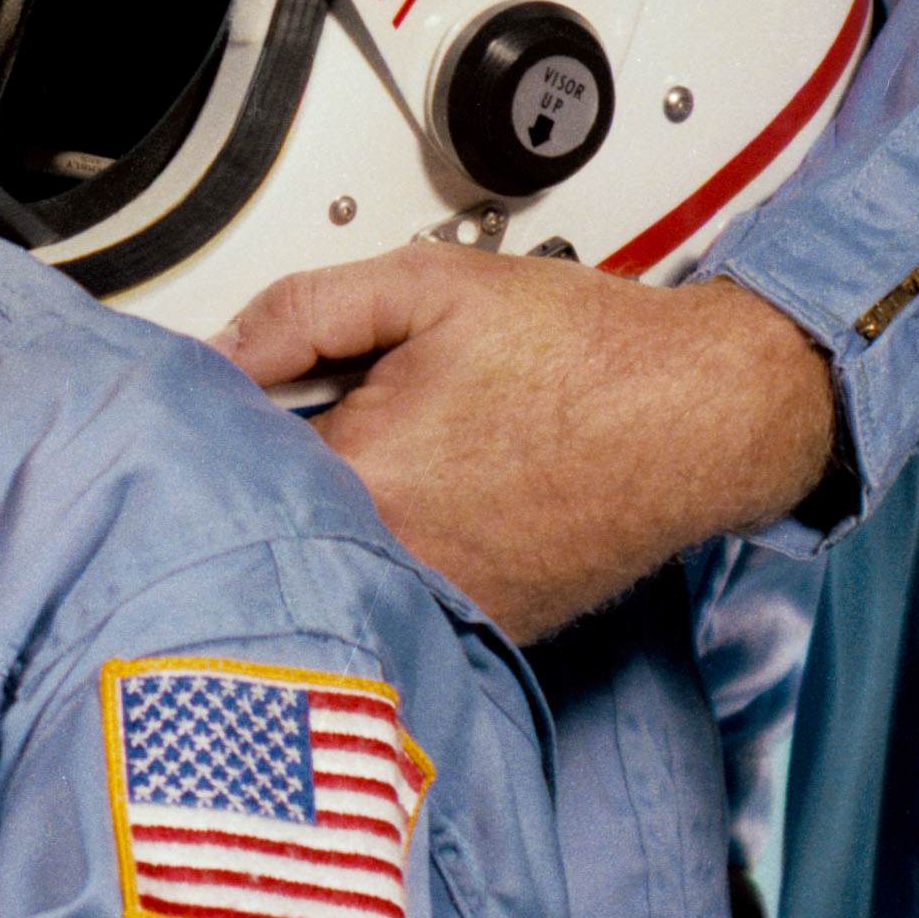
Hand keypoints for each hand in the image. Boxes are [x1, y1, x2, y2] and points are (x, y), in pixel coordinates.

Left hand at [222, 251, 832, 642]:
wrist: (703, 412)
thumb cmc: (587, 353)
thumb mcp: (425, 288)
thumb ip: (299, 313)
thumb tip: (215, 353)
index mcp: (368, 480)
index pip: (231, 467)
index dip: (235, 425)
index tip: (250, 404)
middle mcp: (401, 563)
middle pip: (279, 528)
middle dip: (282, 478)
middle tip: (340, 423)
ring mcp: (447, 606)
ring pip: (342, 568)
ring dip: (341, 523)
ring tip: (411, 461)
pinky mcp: (488, 630)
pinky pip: (405, 595)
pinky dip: (403, 556)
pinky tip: (447, 504)